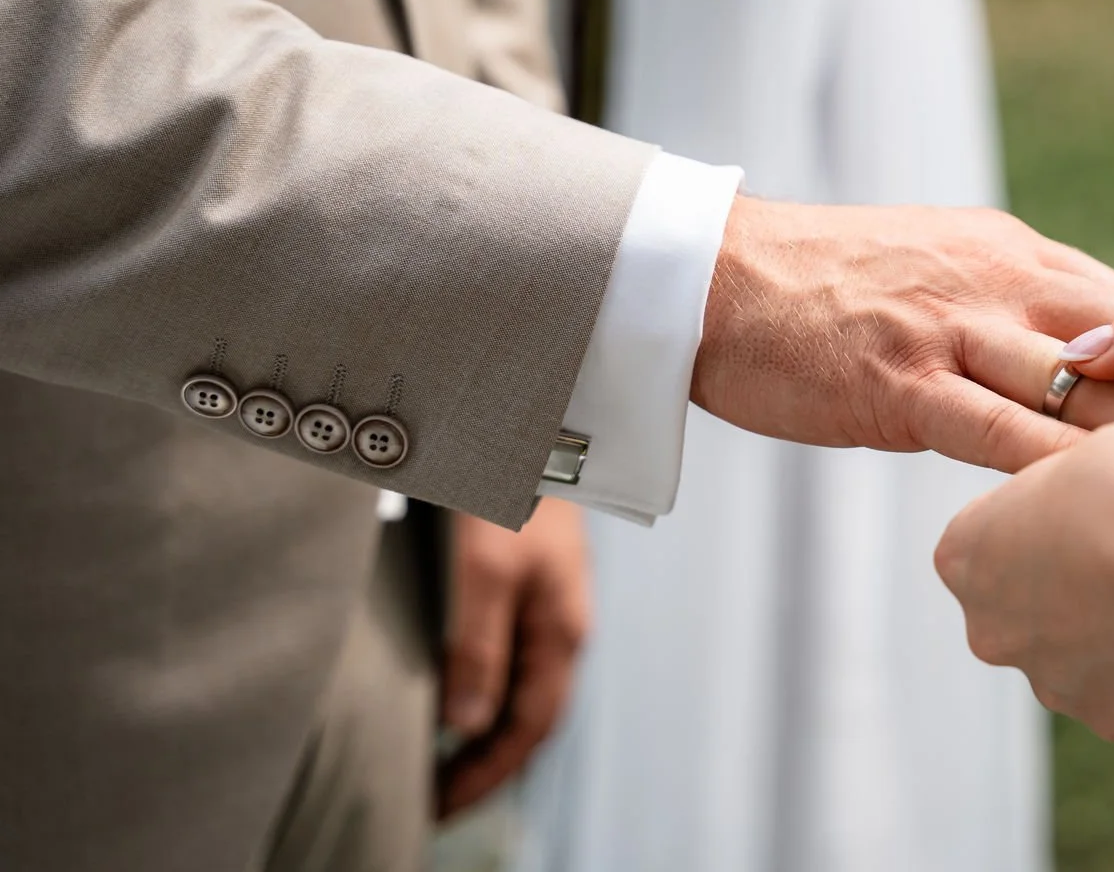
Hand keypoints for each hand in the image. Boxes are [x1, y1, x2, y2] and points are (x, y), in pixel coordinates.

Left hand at [437, 501, 591, 817]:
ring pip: (522, 687)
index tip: (437, 810)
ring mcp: (552, 601)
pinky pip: (512, 656)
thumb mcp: (485, 569)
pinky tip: (459, 691)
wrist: (541, 419)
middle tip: (435, 801)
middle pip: (531, 715)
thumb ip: (477, 647)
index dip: (485, 775)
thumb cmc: (514, 486)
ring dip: (486, 730)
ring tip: (442, 761)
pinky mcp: (531, 580)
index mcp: (562, 630)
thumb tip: (465, 722)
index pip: (527, 728)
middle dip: (488, 764)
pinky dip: (486, 689)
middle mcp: (563, 623)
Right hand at [693, 197, 1113, 471]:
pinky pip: (996, 431)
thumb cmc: (821, 281)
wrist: (717, 278)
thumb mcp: (931, 261)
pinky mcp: (903, 385)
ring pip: (1071, 386)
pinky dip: (1051, 470)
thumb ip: (1001, 296)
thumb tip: (1065, 348)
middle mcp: (994, 282)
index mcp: (1007, 252)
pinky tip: (1093, 510)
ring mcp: (950, 332)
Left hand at [936, 380, 1113, 742]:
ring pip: (1076, 640)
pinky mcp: (1108, 720)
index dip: (1049, 499)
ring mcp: (1046, 679)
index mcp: (963, 549)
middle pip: (1026, 587)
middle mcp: (987, 625)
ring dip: (1113, 615)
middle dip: (1074, 565)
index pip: (993, 519)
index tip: (1095, 488)